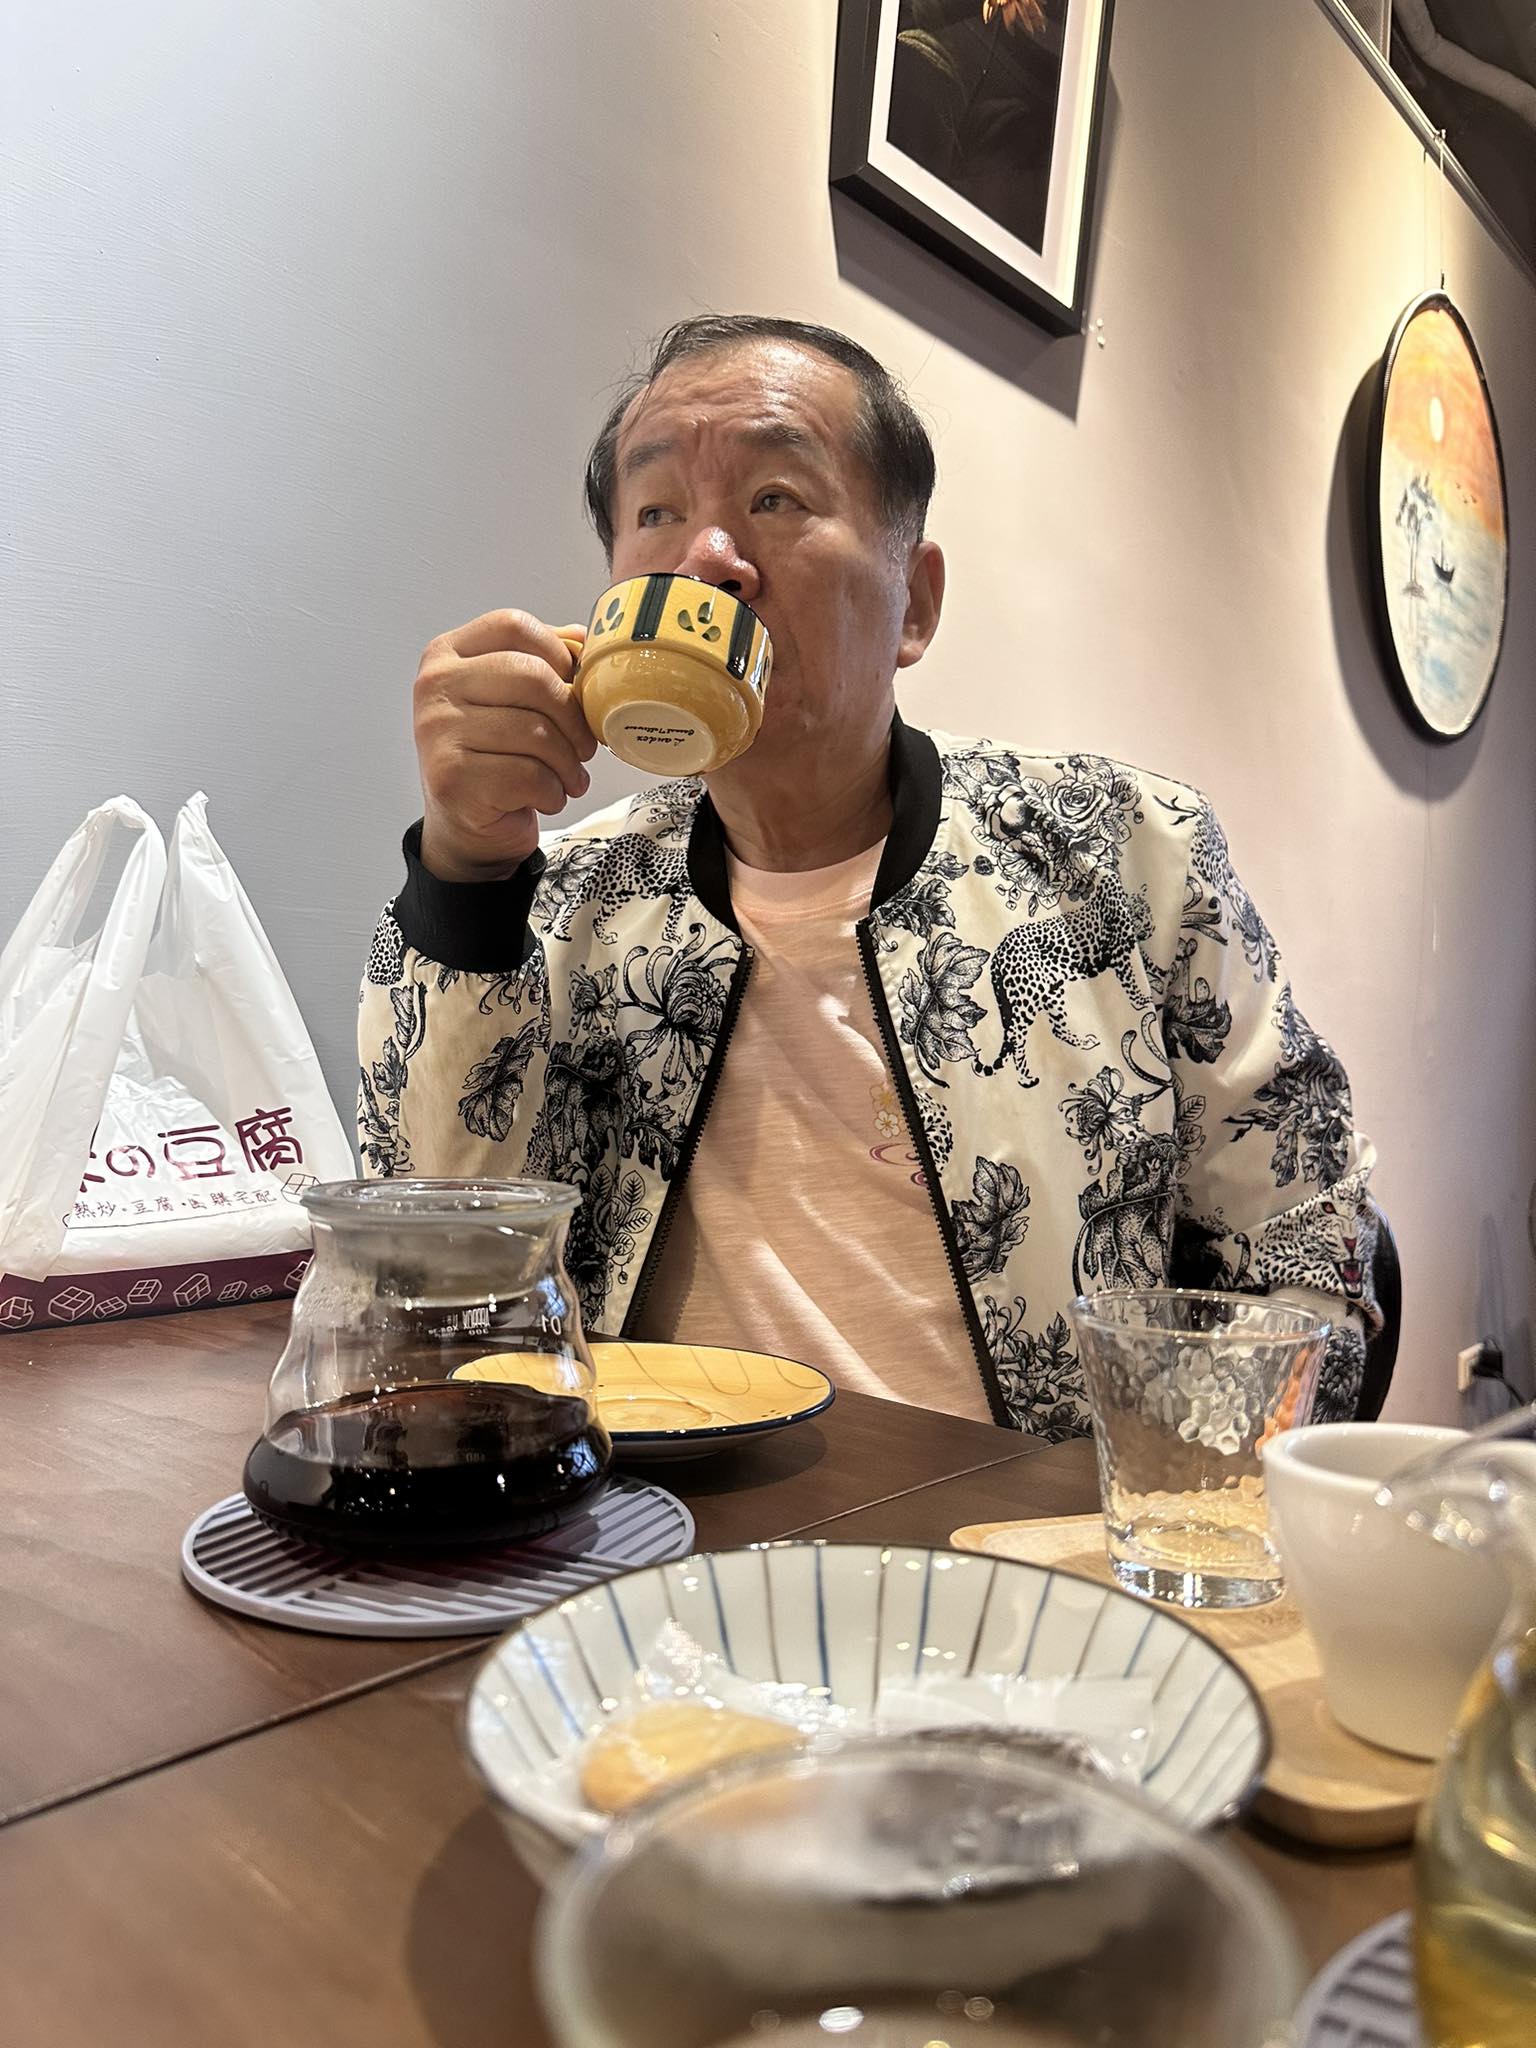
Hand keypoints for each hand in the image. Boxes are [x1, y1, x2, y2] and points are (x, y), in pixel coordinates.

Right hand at [413, 609, 595, 881]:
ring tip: (569, 777)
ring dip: (569, 763)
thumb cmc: (493, 756)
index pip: (512, 625)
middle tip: (585, 745)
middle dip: (574, 717)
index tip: (576, 683)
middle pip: (532, 676)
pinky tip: (547, 797)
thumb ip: (539, 662)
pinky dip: (553, 792)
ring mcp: (437, 732)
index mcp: (447, 654)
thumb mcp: (508, 699)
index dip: (558, 651)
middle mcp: (435, 687)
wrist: (465, 823)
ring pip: (536, 732)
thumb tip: (584, 637)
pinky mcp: (451, 779)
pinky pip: (529, 775)